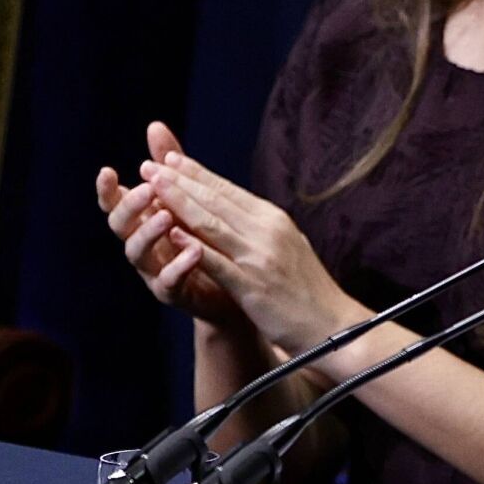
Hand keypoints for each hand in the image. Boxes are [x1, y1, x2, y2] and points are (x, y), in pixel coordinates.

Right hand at [96, 122, 244, 328]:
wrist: (234, 284)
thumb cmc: (206, 236)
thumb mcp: (190, 198)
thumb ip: (171, 166)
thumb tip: (154, 125)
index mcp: (142, 220)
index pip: (116, 203)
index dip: (108, 190)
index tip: (107, 171)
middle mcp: (142, 244)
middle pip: (121, 226)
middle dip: (130, 206)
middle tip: (147, 190)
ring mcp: (154, 271)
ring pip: (138, 253)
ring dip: (150, 232)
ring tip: (166, 216)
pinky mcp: (174, 293)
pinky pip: (169, 282)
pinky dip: (178, 266)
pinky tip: (193, 250)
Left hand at [141, 126, 366, 356]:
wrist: (333, 325)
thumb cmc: (307, 290)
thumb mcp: (288, 246)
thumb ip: (261, 227)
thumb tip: (235, 208)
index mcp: (274, 220)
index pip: (228, 191)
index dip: (196, 173)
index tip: (169, 158)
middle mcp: (267, 231)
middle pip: (216, 200)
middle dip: (179, 180)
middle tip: (150, 163)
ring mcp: (259, 257)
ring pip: (212, 222)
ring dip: (178, 202)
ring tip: (152, 186)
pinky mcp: (252, 285)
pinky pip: (216, 260)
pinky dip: (193, 244)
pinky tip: (172, 231)